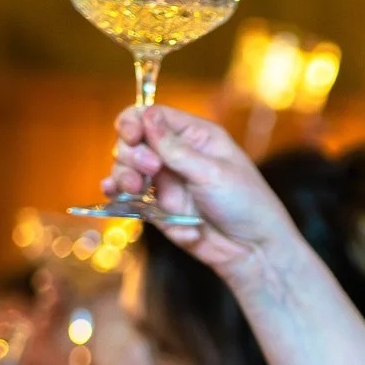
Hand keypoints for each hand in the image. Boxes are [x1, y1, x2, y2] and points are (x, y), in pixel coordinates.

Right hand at [107, 106, 298, 282]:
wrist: (252, 249)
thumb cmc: (245, 204)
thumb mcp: (212, 172)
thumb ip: (175, 148)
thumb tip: (147, 115)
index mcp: (196, 137)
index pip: (153, 116)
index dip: (135, 122)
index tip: (132, 137)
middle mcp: (177, 155)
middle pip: (133, 141)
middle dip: (131, 153)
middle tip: (150, 169)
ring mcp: (166, 181)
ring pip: (126, 168)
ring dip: (123, 174)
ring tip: (135, 188)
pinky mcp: (158, 208)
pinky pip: (128, 196)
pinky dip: (116, 193)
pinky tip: (112, 192)